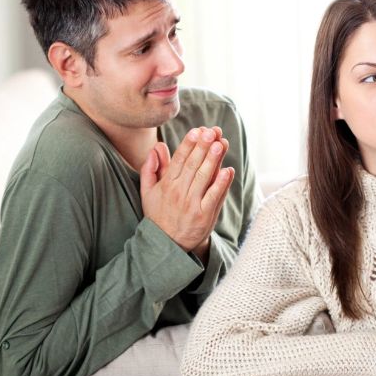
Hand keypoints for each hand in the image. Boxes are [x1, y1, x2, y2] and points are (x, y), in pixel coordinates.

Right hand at [141, 126, 233, 251]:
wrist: (167, 245)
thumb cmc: (158, 215)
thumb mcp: (148, 192)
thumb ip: (150, 168)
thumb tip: (157, 147)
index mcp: (167, 184)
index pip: (179, 160)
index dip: (188, 144)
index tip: (196, 131)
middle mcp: (179, 193)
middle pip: (193, 165)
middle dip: (203, 146)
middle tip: (211, 131)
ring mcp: (192, 204)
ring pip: (204, 178)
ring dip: (213, 160)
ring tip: (220, 144)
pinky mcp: (205, 215)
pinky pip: (214, 196)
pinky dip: (221, 183)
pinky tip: (228, 170)